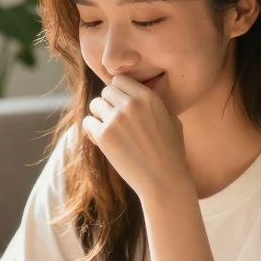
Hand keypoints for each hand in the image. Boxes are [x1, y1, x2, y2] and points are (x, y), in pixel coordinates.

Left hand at [81, 74, 188, 201]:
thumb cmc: (170, 153)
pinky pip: (88, 123)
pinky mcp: (104, 136)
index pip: (120, 79)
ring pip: (95, 105)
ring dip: (100, 116)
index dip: (120, 91)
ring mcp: (116, 119)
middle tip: (117, 121)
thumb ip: (155, 104)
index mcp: (148, 97)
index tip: (123, 105)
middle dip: (109, 104)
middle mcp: (131, 104)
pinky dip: (92, 131)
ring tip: (111, 131)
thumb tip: (138, 93)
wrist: (164, 181)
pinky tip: (103, 140)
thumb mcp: (172, 120)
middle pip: (106, 91)